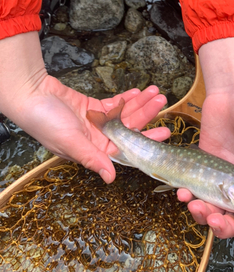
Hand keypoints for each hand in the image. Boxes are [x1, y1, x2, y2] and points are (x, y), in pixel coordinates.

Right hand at [0, 32, 168, 183]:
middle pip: (129, 128)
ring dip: (140, 103)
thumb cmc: (45, 121)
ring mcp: (96, 122)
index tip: (164, 132)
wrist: (31, 95)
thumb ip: (92, 158)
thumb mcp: (70, 142)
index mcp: (93, 151)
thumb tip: (110, 179)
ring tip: (156, 92)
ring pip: (124, 114)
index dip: (146, 140)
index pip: (126, 148)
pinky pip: (114, 104)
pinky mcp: (92, 108)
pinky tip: (139, 92)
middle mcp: (97, 139)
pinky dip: (126, 98)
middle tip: (163, 102)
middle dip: (146, 115)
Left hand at [177, 37, 233, 244]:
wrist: (232, 95)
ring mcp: (222, 182)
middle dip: (223, 226)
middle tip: (213, 217)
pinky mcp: (204, 171)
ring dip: (202, 215)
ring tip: (194, 204)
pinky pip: (195, 192)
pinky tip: (183, 192)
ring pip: (212, 212)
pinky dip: (188, 197)